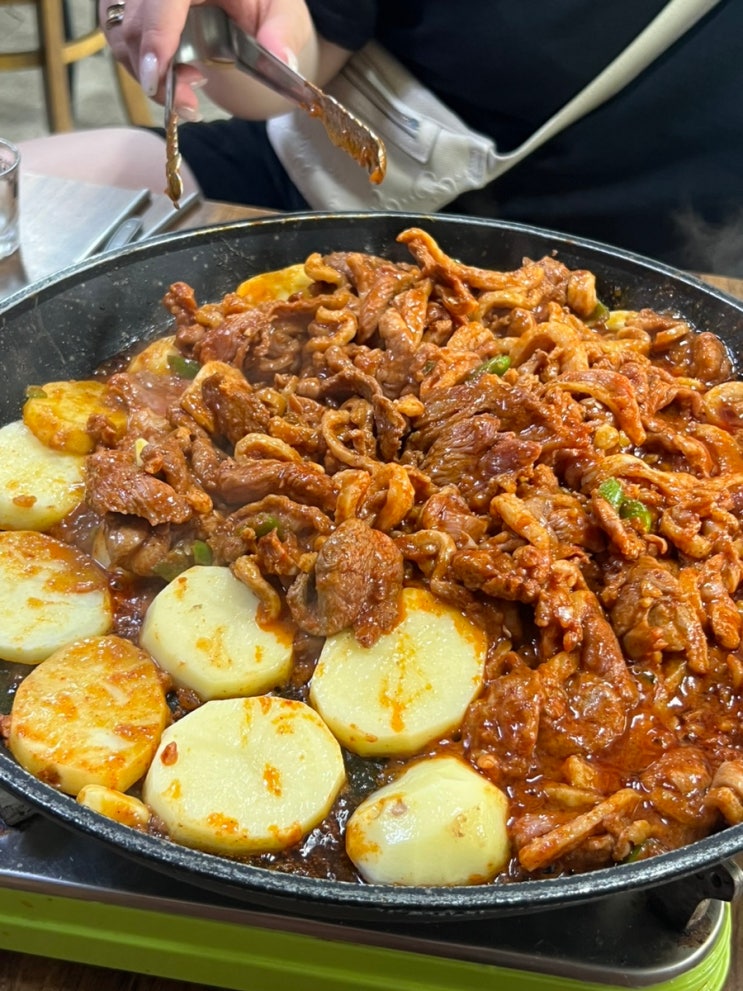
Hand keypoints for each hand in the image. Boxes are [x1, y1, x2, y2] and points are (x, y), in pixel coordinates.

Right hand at [100, 0, 315, 117]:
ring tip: (188, 92)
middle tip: (190, 104)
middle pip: (135, 21)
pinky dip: (141, 67)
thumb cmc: (264, 2)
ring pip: (120, 33)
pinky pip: (119, 38)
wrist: (248, 2)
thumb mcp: (282, 12)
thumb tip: (282, 58)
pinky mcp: (131, 6)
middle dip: (155, 69)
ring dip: (147, 73)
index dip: (155, 35)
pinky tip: (170, 79)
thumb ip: (281, 34)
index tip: (157, 76)